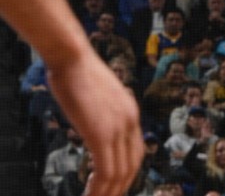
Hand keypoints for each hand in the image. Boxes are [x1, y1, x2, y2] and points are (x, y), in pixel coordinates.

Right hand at [47, 52, 142, 195]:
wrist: (73, 57)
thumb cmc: (78, 73)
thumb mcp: (99, 96)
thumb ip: (103, 113)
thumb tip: (94, 125)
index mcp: (131, 113)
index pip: (136, 152)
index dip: (127, 173)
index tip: (115, 187)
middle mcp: (130, 121)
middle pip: (133, 165)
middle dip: (121, 187)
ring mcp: (118, 127)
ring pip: (119, 173)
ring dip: (108, 193)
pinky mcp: (101, 133)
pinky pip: (105, 170)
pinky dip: (99, 189)